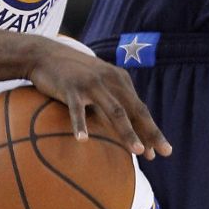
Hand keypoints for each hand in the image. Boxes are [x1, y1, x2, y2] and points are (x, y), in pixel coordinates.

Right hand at [27, 40, 170, 159]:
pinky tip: (83, 140)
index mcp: (119, 80)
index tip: (163, 152)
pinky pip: (77, 108)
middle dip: (149, 132)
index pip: (139, 109)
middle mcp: (110, 80)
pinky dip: (81, 124)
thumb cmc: (75, 75)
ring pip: (113, 110)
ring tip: (137, 151)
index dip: (151, 130)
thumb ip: (113, 101)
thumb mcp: (99, 83)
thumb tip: (127, 130)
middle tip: (162, 154)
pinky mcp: (71, 87)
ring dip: (127, 131)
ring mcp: (91, 83)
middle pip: (133, 110)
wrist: (45, 54)